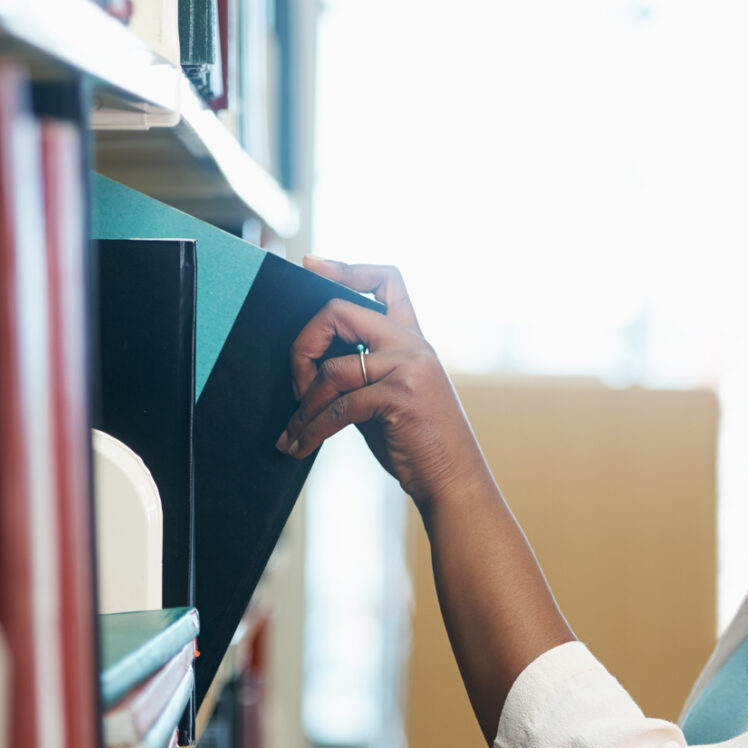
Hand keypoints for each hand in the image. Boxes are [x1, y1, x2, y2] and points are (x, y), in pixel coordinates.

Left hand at [278, 258, 489, 510]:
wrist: (453, 482)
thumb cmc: (417, 445)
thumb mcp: (388, 398)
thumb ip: (360, 373)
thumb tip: (309, 365)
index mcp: (413, 340)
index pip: (387, 280)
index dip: (345, 268)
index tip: (311, 265)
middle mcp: (413, 345)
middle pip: (340, 311)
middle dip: (304, 345)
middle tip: (295, 384)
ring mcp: (409, 367)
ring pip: (332, 368)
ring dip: (304, 406)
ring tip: (294, 432)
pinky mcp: (400, 396)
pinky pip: (339, 406)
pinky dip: (313, 429)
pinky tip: (302, 445)